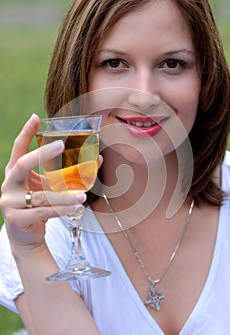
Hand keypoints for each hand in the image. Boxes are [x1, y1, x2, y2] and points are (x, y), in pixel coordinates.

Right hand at [0, 114, 84, 256]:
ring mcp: (10, 202)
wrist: (25, 237)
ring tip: (82, 195)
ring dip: (63, 195)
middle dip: (42, 153)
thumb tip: (97, 159)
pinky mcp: (16, 219)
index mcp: (15, 173)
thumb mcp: (48, 187)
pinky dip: (60, 209)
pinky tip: (75, 208)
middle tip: (61, 145)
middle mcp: (9, 185)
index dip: (26, 133)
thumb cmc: (38, 206)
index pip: (18, 148)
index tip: (35, 117)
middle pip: (22, 164)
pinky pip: (42, 212)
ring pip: (40, 195)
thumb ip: (64, 175)